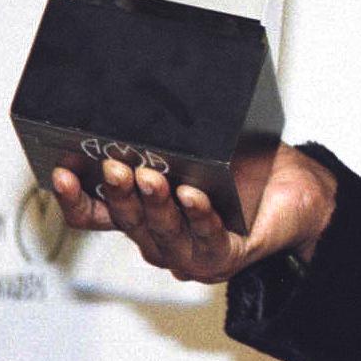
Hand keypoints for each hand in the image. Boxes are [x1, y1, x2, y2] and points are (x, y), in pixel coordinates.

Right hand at [46, 142, 336, 282]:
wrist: (301, 195)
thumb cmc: (250, 174)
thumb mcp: (199, 153)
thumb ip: (169, 144)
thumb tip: (143, 102)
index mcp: (145, 217)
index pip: (95, 215)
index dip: (74, 198)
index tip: (60, 172)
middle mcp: (161, 240)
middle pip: (127, 221)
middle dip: (119, 192)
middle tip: (115, 166)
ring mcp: (190, 253)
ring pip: (162, 232)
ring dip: (155, 204)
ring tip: (152, 177)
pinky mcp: (225, 258)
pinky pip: (208, 239)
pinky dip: (199, 217)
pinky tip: (196, 196)